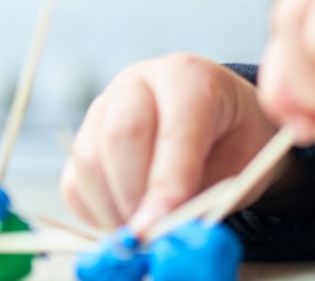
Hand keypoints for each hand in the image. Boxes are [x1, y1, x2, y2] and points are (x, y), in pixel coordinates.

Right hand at [63, 54, 304, 234]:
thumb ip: (204, 193)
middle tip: (150, 235)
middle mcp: (138, 85)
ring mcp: (103, 109)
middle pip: (120, 135)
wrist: (220, 120)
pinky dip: (95, 214)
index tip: (161, 225)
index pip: (172, 130)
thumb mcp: (240, 161)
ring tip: (143, 233)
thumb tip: (168, 231)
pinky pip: (74, 184)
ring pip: (89, 161)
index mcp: (187, 78)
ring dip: (112, 209)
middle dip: (134, 195)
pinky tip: (124, 223)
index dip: (167, 183)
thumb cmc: (233, 139)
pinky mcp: (84, 139)